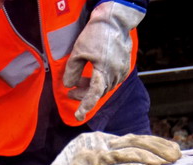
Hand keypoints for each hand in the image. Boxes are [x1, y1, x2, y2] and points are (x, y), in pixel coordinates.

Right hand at [11, 132, 180, 164]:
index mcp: (95, 146)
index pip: (128, 142)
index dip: (152, 146)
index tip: (170, 152)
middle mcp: (94, 143)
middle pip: (133, 140)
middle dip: (158, 146)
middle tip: (178, 154)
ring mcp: (92, 152)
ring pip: (130, 147)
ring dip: (154, 153)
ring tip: (171, 160)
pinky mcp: (91, 164)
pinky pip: (120, 160)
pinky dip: (140, 162)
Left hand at [63, 1, 144, 121]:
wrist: (115, 21)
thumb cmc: (97, 34)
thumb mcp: (78, 51)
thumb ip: (72, 71)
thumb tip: (68, 85)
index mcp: (103, 72)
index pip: (93, 95)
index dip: (85, 106)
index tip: (78, 116)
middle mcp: (115, 75)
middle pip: (97, 92)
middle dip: (83, 94)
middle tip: (70, 93)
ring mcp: (121, 72)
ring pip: (104, 87)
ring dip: (90, 87)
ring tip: (78, 82)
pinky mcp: (124, 68)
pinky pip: (110, 81)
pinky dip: (99, 81)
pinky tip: (92, 75)